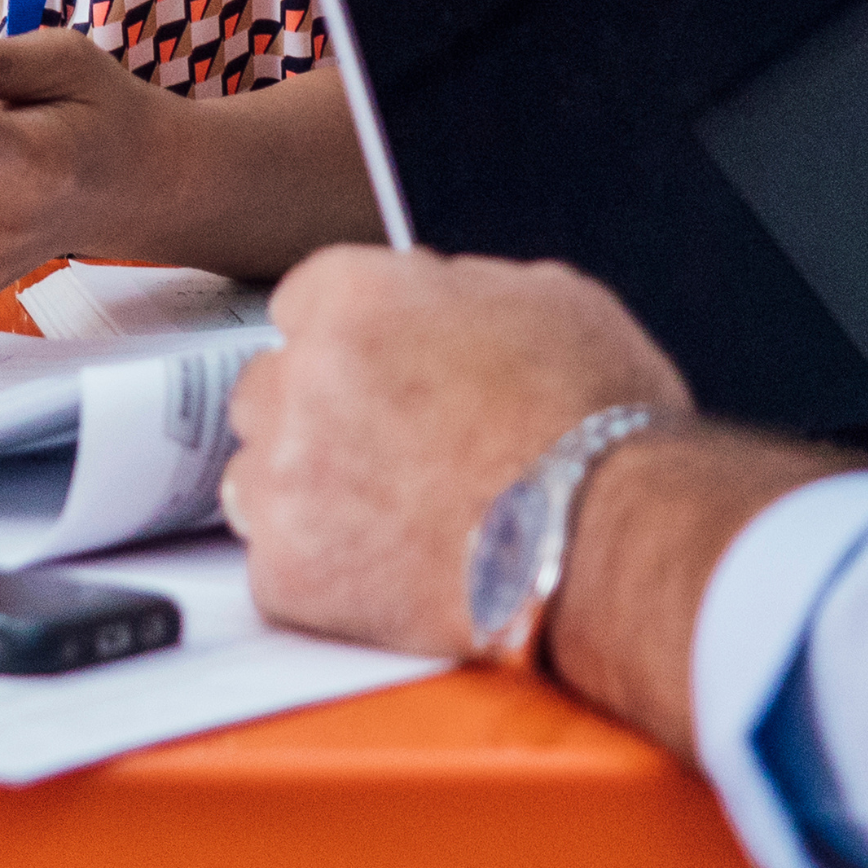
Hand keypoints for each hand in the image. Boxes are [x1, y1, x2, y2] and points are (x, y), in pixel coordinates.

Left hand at [226, 250, 689, 660]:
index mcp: (352, 298)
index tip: (372, 381)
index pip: (299, 307)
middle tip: (390, 457)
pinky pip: (280, 567)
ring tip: (394, 521)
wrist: (612, 541)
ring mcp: (285, 479)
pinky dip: (325, 578)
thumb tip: (429, 299)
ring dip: (307, 497)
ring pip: (255, 480)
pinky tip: (392, 573)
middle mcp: (300, 378)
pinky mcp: (289, 570)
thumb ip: (452, 290)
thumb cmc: (597, 425)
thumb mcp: (544, 300)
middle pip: (268, 391)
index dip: (346, 348)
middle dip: (316, 420)